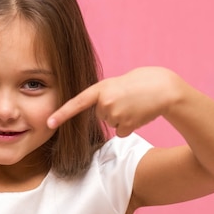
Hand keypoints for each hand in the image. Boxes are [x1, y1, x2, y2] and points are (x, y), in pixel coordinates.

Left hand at [47, 66, 179, 136]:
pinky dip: (130, 126)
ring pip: (112, 123)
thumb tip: (101, 111)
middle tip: (128, 98)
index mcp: (101, 88)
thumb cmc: (143, 82)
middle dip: (112, 109)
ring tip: (135, 104)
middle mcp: (105, 102)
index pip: (77, 103)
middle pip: (101, 115)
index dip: (62, 114)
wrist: (164, 89)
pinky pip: (122, 132)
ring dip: (123, 117)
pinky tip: (139, 114)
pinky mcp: (126, 126)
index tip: (49, 123)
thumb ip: (104, 95)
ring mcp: (115, 115)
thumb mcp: (118, 83)